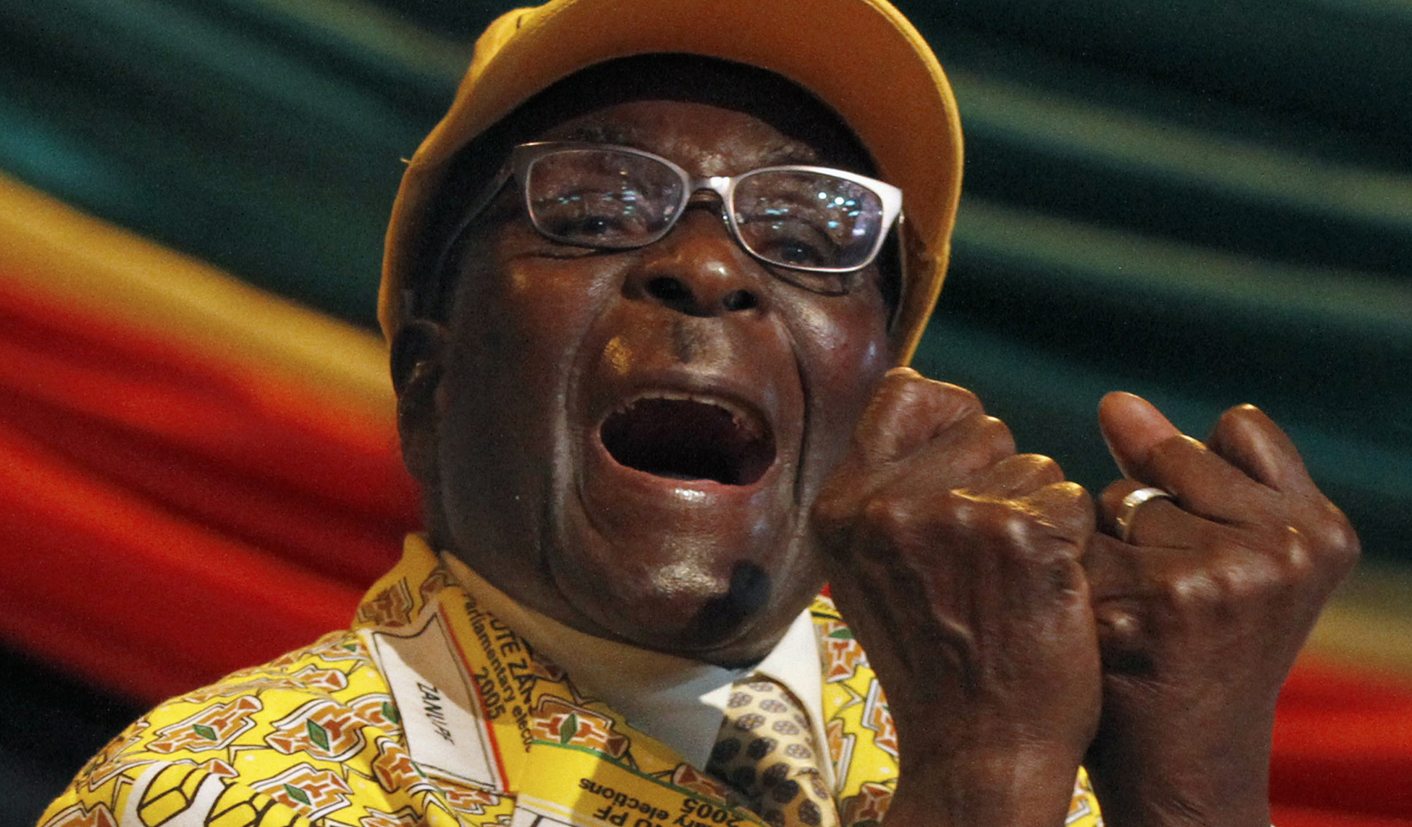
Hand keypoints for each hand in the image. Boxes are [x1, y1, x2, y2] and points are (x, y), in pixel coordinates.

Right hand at [813, 369, 1100, 826]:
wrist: (977, 751)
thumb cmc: (937, 663)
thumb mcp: (873, 569)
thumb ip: (889, 490)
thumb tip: (929, 400)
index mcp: (844, 506)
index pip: (906, 392)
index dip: (951, 421)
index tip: (967, 467)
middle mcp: (888, 503)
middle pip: (982, 426)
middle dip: (1002, 479)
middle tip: (988, 559)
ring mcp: (956, 515)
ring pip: (1034, 464)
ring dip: (1040, 515)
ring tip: (1013, 584)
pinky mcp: (1023, 535)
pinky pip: (1072, 501)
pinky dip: (1075, 544)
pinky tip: (1047, 595)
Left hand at [1084, 393, 1359, 826]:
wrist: (1186, 771)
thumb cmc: (1195, 653)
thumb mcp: (1226, 555)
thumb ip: (1183, 470)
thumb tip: (1115, 400)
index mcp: (1322, 528)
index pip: (1235, 427)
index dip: (1196, 481)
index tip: (1204, 551)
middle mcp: (1290, 545)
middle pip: (1165, 463)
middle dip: (1145, 518)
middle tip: (1171, 601)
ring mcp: (1230, 572)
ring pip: (1112, 502)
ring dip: (1104, 551)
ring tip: (1138, 620)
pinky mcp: (1164, 602)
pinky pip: (1078, 545)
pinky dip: (1072, 583)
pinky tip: (1102, 635)